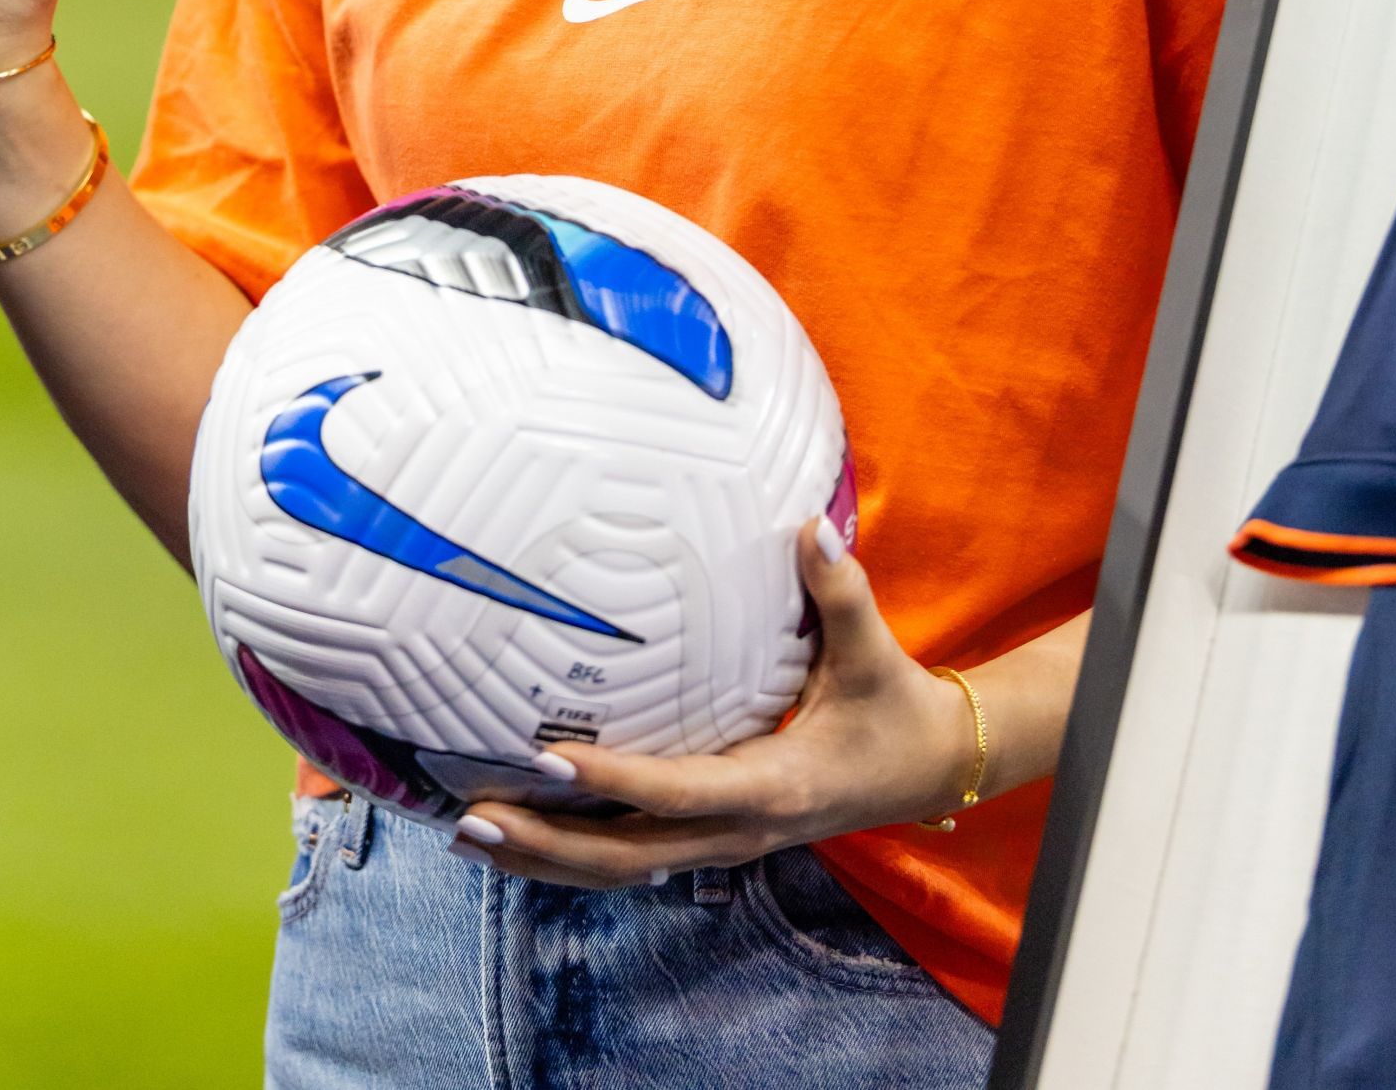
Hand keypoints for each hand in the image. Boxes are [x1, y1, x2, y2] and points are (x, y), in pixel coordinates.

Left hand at [450, 522, 981, 888]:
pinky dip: (574, 854)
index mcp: (771, 787)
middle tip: (470, 816)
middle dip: (547, 843)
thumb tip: (812, 527)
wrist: (926, 769)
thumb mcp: (873, 652)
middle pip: (627, 855)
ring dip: (545, 858)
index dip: (611, 780)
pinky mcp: (713, 838)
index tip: (547, 755)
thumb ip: (840, 591)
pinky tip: (525, 835)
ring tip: (470, 833)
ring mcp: (722, 844)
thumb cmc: (894, 707)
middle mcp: (737, 831)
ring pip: (621, 868)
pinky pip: (633, 857)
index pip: (676, 791)